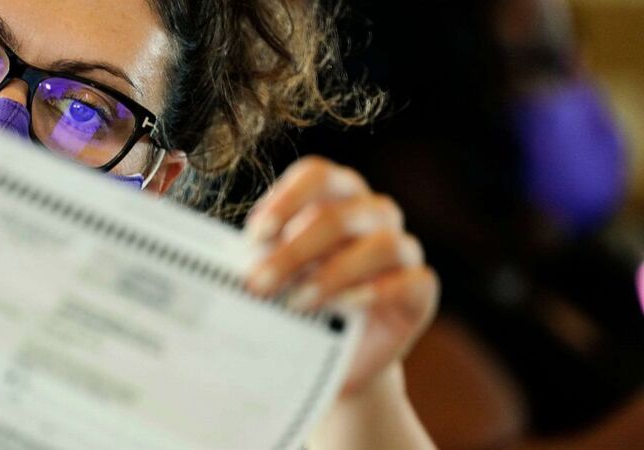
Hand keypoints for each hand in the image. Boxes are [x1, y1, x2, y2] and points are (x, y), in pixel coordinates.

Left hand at [245, 156, 438, 394]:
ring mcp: (403, 248)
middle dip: (293, 252)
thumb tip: (228, 263)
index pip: (317, 175)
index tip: (255, 236)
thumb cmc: (300, 298)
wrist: (336, 353)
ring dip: (333, 274)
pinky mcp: (421, 288)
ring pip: (381, 245)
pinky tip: (344, 306)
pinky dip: (375, 292)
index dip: (286, 200)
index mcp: (337, 195)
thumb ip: (261, 259)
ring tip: (297, 303)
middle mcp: (374, 213)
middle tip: (259, 284)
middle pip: (339, 215)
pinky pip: (410, 281)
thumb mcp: (276, 275)